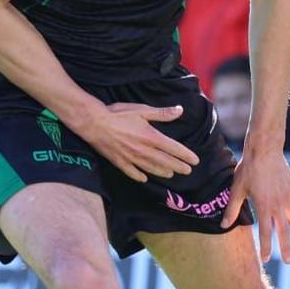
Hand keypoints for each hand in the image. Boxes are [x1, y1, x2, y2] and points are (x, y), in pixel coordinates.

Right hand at [76, 102, 198, 182]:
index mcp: (151, 137)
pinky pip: (132, 172)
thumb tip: (180, 110)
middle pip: (165, 161)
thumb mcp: (142, 110)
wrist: (94, 123)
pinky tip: (145, 178)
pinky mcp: (119, 162)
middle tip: (188, 171)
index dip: (186, 155)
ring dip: (163, 172)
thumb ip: (162, 113)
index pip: (173, 148)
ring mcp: (131, 158)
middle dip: (178, 166)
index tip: (195, 160)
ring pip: (151, 168)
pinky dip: (140, 176)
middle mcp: (144, 150)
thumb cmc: (118, 114)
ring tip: (171, 174)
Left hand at [221, 146, 289, 263]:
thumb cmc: (248, 169)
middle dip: (286, 248)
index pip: (266, 234)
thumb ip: (232, 209)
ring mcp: (288, 197)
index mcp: (264, 208)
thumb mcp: (237, 190)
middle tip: (289, 261)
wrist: (265, 150)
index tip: (266, 259)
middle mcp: (279, 206)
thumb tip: (223, 225)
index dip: (267, 248)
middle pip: (284, 231)